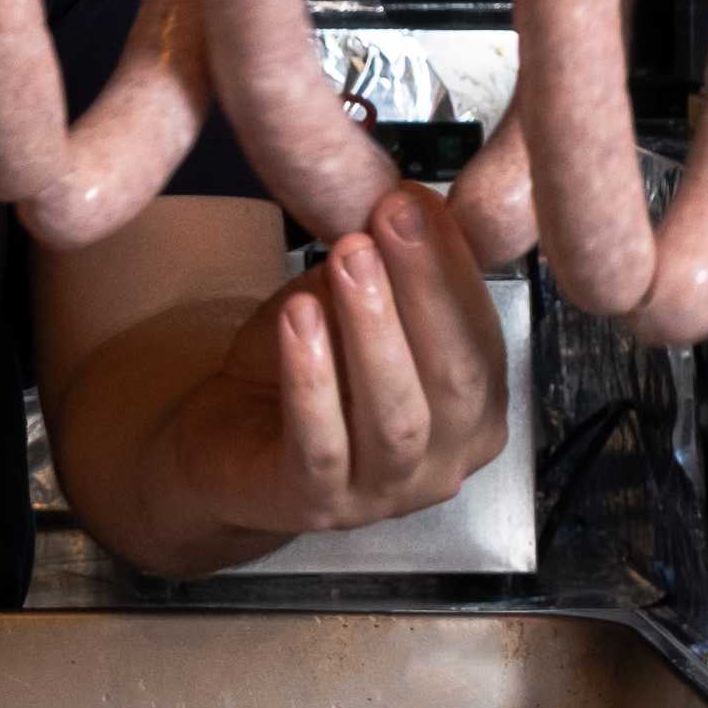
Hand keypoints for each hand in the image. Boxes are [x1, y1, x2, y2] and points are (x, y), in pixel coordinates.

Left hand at [169, 185, 510, 540]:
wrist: (224, 439)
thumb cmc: (300, 372)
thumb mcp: (351, 307)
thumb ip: (389, 267)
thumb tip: (413, 202)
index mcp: (473, 415)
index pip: (483, 338)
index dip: (454, 266)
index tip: (422, 202)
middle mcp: (443, 463)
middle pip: (455, 378)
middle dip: (426, 290)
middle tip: (395, 220)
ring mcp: (382, 495)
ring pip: (398, 417)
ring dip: (375, 330)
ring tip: (350, 260)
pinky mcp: (314, 506)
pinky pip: (321, 444)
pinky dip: (312, 378)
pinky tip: (299, 319)